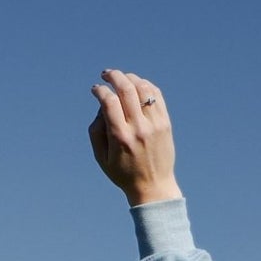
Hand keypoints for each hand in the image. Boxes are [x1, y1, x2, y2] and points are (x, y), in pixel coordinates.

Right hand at [88, 69, 179, 205]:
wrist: (153, 186)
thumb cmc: (123, 173)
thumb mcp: (101, 158)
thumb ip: (96, 131)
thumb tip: (101, 106)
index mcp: (120, 137)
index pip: (109, 102)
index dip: (100, 90)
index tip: (95, 89)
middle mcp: (138, 128)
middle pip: (126, 89)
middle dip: (114, 76)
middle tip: (106, 74)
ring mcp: (154, 124)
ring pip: (143, 88)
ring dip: (130, 78)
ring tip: (122, 78)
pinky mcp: (165, 123)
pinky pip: (156, 95)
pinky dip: (145, 85)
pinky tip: (137, 85)